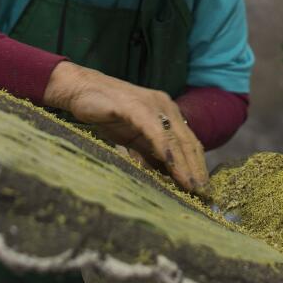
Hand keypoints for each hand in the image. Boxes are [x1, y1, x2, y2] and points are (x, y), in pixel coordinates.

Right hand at [43, 63, 209, 195]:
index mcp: (167, 111)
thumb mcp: (133, 137)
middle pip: (187, 142)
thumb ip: (150, 153)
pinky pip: (155, 132)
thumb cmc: (106, 113)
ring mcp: (152, 105)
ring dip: (185, 165)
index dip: (197, 165)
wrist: (79, 90)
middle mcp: (164, 106)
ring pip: (175, 139)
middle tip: (203, 192)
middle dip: (196, 169)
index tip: (203, 187)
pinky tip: (171, 167)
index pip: (189, 141)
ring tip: (191, 186)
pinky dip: (165, 150)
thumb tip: (166, 175)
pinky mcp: (136, 107)